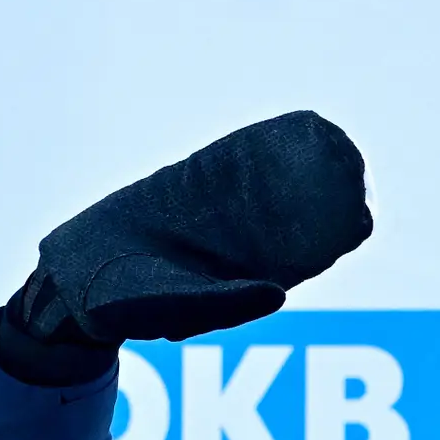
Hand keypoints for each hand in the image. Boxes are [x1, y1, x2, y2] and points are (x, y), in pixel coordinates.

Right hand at [2, 111, 370, 356]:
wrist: (78, 280)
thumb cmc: (131, 307)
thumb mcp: (184, 310)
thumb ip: (229, 302)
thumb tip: (281, 292)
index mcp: (243, 276)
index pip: (303, 252)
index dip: (332, 234)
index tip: (361, 216)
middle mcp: (234, 243)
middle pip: (293, 212)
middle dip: (324, 192)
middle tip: (354, 168)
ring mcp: (210, 211)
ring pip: (266, 184)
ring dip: (296, 165)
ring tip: (329, 139)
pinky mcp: (185, 186)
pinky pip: (228, 163)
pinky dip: (256, 149)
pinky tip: (283, 129)